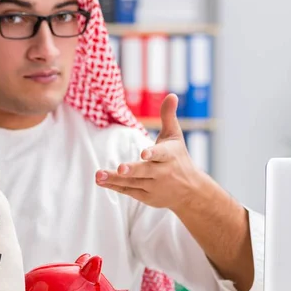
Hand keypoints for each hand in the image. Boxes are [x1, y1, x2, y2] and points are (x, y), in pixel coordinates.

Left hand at [95, 94, 204, 211]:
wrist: (191, 191)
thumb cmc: (179, 158)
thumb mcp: (175, 137)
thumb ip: (168, 116)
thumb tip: (172, 95)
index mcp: (169, 156)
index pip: (161, 154)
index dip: (153, 153)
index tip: (144, 153)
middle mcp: (162, 172)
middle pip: (145, 171)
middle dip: (133, 170)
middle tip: (121, 167)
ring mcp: (154, 186)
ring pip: (133, 182)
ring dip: (115, 179)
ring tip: (99, 175)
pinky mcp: (146, 196)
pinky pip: (128, 191)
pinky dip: (115, 186)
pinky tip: (101, 181)